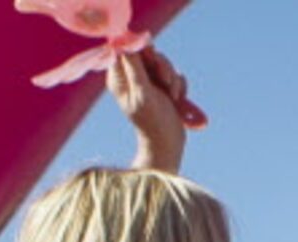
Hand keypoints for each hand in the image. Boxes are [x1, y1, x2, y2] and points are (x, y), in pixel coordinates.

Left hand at [109, 48, 202, 171]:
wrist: (168, 143)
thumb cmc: (151, 122)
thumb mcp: (142, 93)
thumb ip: (135, 67)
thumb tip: (126, 42)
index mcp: (119, 77)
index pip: (125, 49)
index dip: (140, 49)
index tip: (151, 57)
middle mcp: (132, 76)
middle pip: (147, 53)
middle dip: (161, 65)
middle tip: (165, 80)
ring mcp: (149, 81)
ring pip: (163, 63)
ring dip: (172, 77)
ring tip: (173, 95)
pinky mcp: (163, 87)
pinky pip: (174, 75)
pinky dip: (178, 85)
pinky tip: (177, 99)